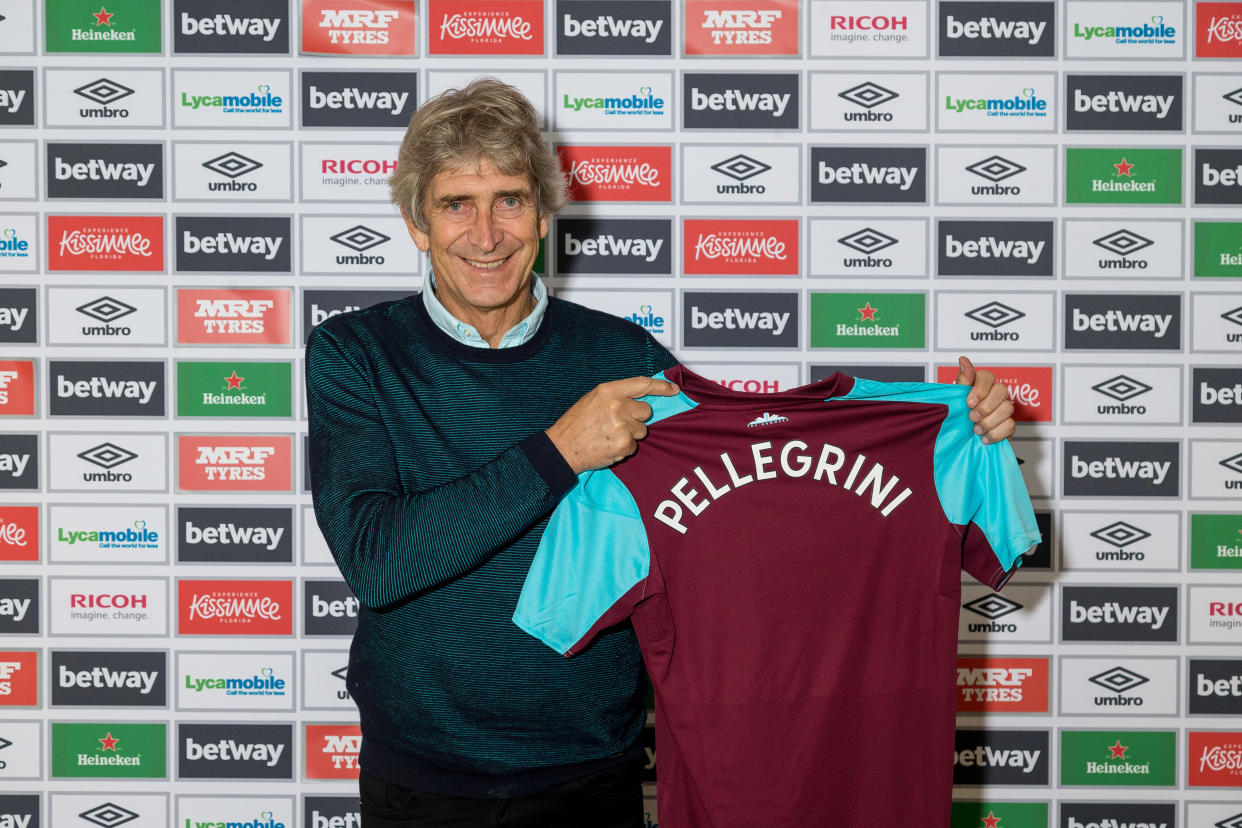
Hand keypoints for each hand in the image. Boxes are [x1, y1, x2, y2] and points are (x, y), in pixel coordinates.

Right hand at [547, 377, 679, 473]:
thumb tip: (642, 398)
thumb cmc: (577, 423)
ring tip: (609, 435)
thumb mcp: (593, 399)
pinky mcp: (624, 444)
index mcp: (609, 390)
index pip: (643, 384)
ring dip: (630, 434)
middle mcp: (617, 405)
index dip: (661, 387)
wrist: (563, 447)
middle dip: (637, 418)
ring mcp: (622, 425)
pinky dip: (624, 447)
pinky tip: (608, 445)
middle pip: (646, 411)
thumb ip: (617, 395)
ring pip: (642, 430)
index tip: (674, 389)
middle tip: (616, 423)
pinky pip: (635, 445)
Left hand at [954, 356, 1014, 443]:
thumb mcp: (956, 397)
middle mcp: (995, 394)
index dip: (980, 389)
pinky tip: (984, 438)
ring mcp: (1004, 409)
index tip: (969, 403)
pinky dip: (996, 434)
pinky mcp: (1008, 425)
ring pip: (1007, 408)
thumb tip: (963, 359)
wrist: (962, 439)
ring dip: (989, 422)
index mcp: (981, 385)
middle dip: (985, 407)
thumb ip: (962, 380)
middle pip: (1002, 390)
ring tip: (976, 430)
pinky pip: (1010, 426)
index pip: (987, 376)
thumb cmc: (960, 415)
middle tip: (972, 417)